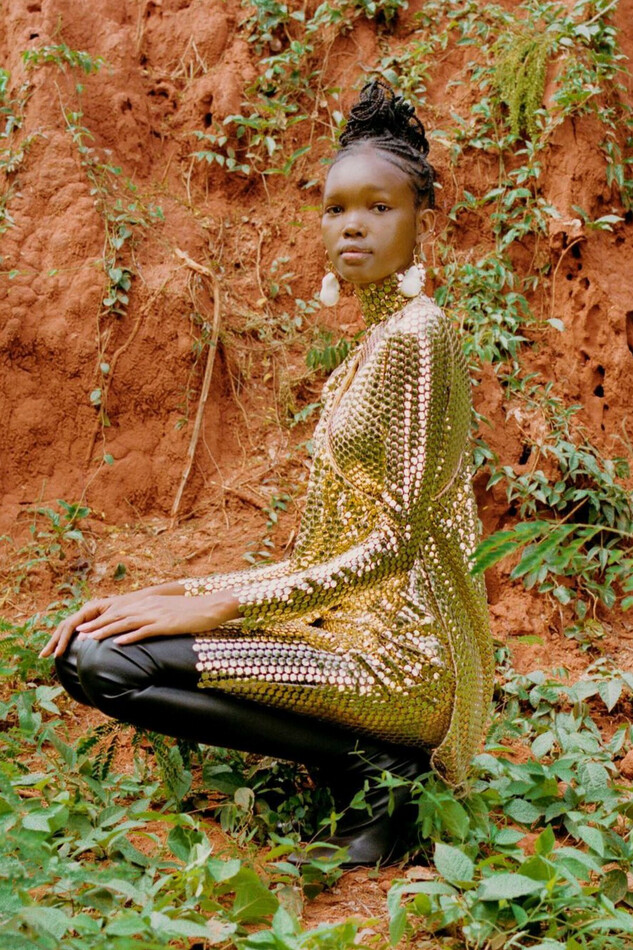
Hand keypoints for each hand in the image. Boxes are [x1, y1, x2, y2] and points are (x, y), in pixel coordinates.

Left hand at [40, 587, 238, 657]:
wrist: (212, 606)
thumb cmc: (192, 611)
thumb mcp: (169, 611)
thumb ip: (154, 617)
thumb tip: (142, 627)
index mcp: (148, 603)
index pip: (119, 611)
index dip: (101, 620)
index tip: (85, 628)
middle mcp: (149, 606)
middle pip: (117, 616)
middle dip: (96, 626)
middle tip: (79, 635)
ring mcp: (157, 614)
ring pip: (126, 623)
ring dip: (106, 631)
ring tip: (91, 640)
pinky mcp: (167, 624)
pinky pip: (145, 631)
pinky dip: (130, 637)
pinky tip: (118, 644)